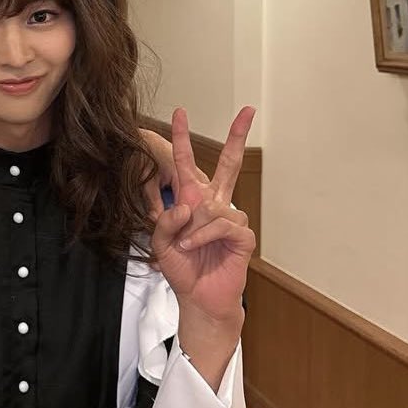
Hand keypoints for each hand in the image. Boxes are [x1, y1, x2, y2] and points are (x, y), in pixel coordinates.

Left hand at [149, 107, 256, 386]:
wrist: (199, 297)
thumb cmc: (182, 267)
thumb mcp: (160, 241)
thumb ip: (165, 219)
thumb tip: (186, 204)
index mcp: (193, 200)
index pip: (187, 164)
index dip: (182, 139)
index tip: (179, 113)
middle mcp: (215, 204)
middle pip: (230, 164)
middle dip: (238, 136)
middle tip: (247, 110)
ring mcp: (231, 218)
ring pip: (212, 205)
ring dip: (192, 226)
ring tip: (185, 244)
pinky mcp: (242, 236)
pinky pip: (221, 224)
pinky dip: (202, 236)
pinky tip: (193, 246)